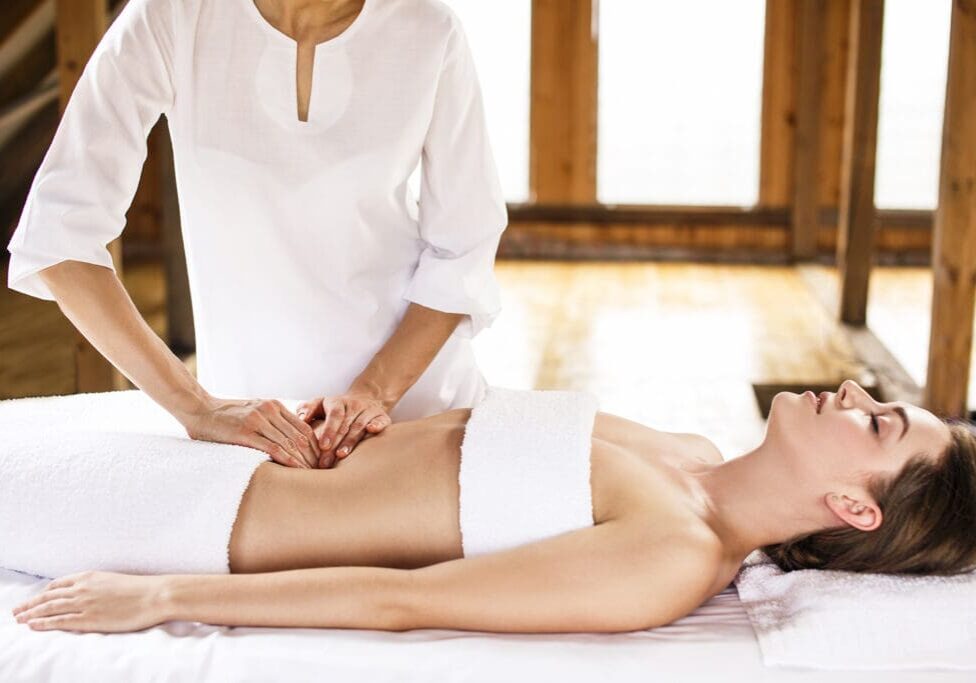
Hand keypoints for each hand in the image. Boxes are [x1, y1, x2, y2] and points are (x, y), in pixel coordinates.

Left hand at [12, 571, 166, 633]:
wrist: (154, 595)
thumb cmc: (141, 589)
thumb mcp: (115, 581)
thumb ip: (98, 586)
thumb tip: (92, 593)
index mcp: (90, 576)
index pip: (58, 584)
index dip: (43, 593)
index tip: (36, 599)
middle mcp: (82, 588)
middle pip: (48, 596)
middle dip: (30, 604)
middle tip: (16, 611)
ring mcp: (84, 603)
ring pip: (49, 608)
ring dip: (31, 614)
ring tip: (19, 619)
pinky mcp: (88, 618)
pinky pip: (59, 621)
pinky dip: (43, 623)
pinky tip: (33, 626)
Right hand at [181, 396, 319, 468]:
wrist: (199, 409)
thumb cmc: (225, 416)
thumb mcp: (253, 412)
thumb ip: (271, 422)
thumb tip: (289, 441)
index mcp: (274, 406)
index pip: (304, 428)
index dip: (317, 446)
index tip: (322, 461)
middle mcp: (269, 410)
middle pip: (301, 436)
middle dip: (314, 456)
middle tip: (322, 472)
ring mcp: (258, 420)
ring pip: (290, 443)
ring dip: (304, 461)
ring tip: (312, 475)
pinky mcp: (246, 432)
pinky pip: (273, 447)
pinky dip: (287, 459)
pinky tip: (296, 470)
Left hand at [297, 393, 391, 467]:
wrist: (364, 398)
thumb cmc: (335, 408)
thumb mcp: (320, 404)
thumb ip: (308, 409)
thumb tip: (300, 419)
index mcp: (337, 402)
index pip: (334, 415)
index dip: (329, 430)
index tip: (322, 446)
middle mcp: (354, 405)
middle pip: (345, 424)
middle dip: (335, 444)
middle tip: (326, 462)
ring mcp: (368, 410)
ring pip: (360, 426)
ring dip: (351, 441)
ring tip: (342, 456)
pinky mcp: (381, 416)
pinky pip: (381, 420)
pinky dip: (377, 425)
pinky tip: (372, 431)